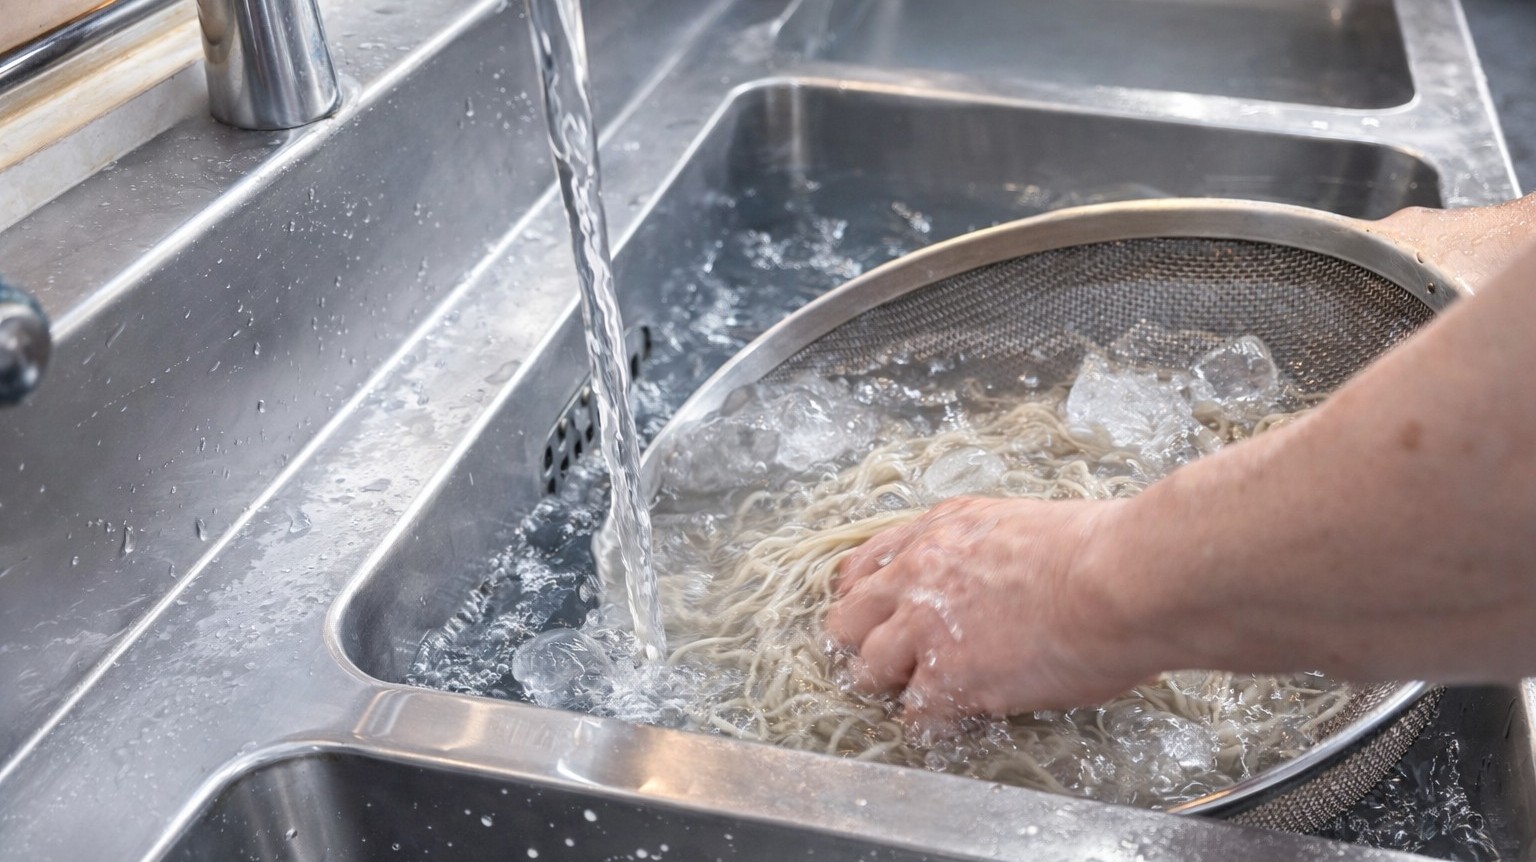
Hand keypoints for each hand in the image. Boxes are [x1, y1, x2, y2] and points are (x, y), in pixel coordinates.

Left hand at [824, 495, 1158, 731]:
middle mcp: (918, 575)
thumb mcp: (1019, 524)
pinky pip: (917, 716)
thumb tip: (988, 579)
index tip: (868, 617)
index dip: (861, 599)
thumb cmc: (1098, 550)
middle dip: (861, 645)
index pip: (863, 567)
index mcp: (937, 531)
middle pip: (846, 622)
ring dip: (894, 687)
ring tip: (924, 696)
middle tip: (887, 664)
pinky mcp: (950, 678)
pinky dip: (934, 726)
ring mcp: (927, 629)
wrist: (1119, 579)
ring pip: (869, 671)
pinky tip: (956, 723)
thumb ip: (982, 549)